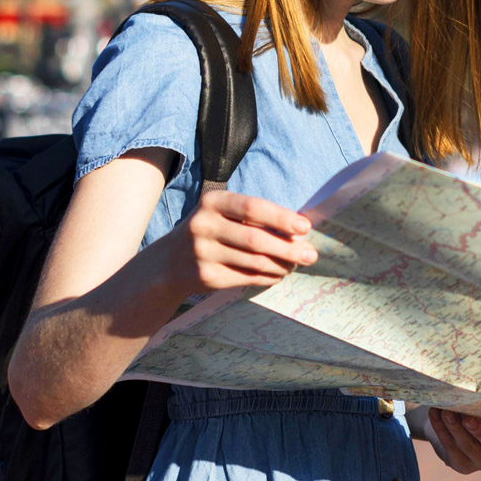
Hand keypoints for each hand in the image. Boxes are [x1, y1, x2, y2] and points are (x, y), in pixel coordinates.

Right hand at [134, 190, 314, 304]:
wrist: (170, 261)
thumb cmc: (210, 230)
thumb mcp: (222, 213)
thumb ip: (253, 217)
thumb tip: (299, 229)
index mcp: (212, 202)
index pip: (252, 208)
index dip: (281, 218)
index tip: (305, 226)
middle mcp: (204, 226)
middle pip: (256, 239)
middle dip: (288, 248)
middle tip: (310, 254)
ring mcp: (203, 253)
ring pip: (254, 262)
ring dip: (281, 265)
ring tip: (295, 264)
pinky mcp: (207, 277)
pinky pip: (247, 278)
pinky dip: (268, 277)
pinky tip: (278, 274)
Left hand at [421, 410, 480, 474]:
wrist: (453, 422)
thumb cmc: (478, 410)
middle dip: (480, 431)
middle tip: (468, 418)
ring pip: (468, 446)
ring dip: (455, 428)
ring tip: (446, 412)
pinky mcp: (462, 465)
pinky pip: (450, 448)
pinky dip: (441, 430)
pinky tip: (436, 414)